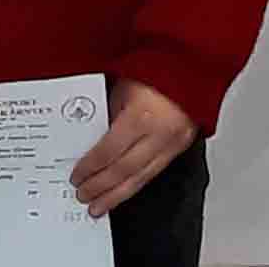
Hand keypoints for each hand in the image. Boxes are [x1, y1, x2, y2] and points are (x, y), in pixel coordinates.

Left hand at [71, 78, 196, 217]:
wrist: (191, 63)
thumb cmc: (155, 67)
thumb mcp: (123, 88)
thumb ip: (109, 116)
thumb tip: (92, 142)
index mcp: (141, 115)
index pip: (109, 151)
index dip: (90, 167)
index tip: (77, 176)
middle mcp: (159, 133)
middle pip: (124, 170)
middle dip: (101, 186)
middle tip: (83, 196)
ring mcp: (174, 142)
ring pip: (141, 178)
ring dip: (118, 195)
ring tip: (100, 206)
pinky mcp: (182, 146)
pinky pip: (155, 172)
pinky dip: (136, 184)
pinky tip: (124, 192)